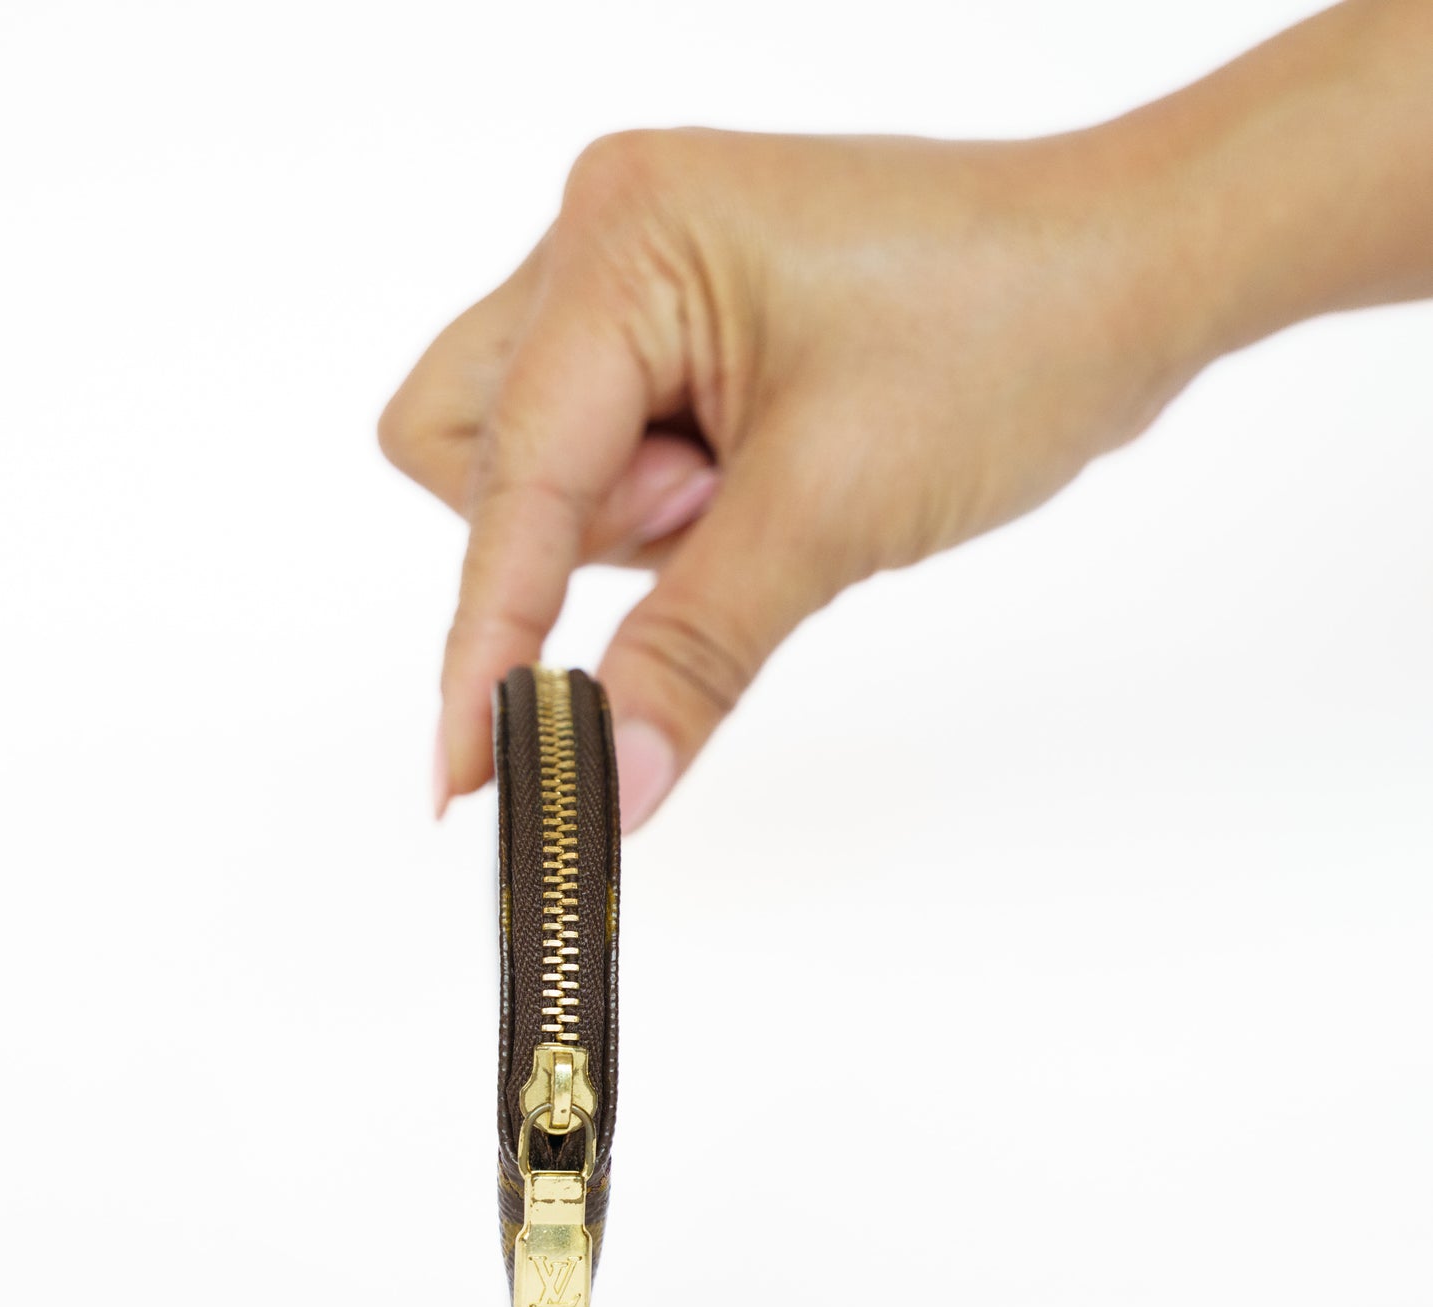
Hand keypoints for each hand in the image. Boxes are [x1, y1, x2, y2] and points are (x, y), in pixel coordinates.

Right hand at [381, 123, 1204, 828]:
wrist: (1135, 272)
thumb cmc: (1012, 335)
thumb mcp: (829, 514)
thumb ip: (690, 653)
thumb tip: (604, 782)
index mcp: (625, 241)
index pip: (513, 483)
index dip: (487, 638)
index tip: (462, 770)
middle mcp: (603, 235)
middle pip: (473, 455)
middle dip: (574, 533)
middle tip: (713, 519)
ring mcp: (632, 272)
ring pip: (527, 462)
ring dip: (627, 522)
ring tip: (762, 484)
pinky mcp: (667, 319)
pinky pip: (595, 450)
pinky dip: (655, 501)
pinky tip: (754, 474)